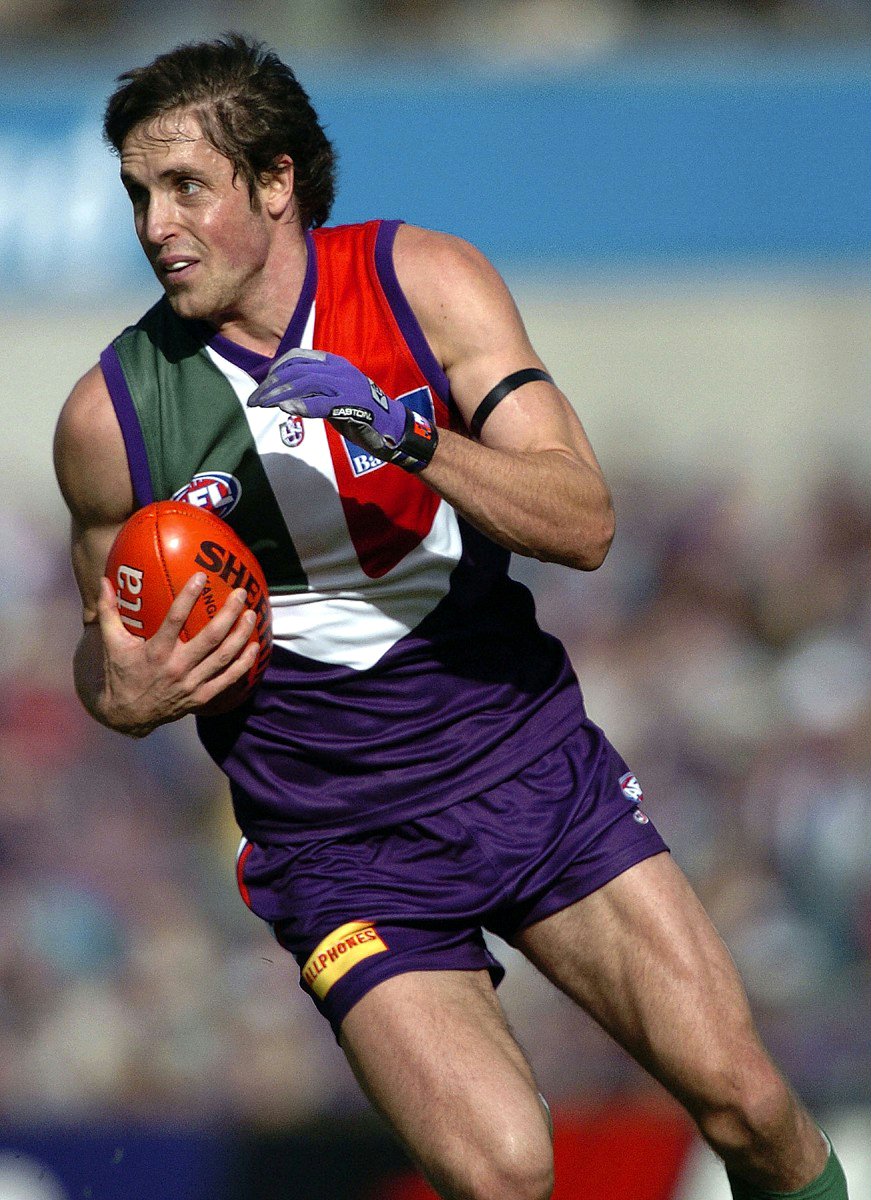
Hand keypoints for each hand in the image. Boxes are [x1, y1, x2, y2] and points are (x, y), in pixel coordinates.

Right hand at [83, 574, 260, 735]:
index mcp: (156, 652)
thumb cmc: (120, 673)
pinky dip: (244, 663)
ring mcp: (192, 684)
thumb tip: (103, 581)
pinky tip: (254, 647)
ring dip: (241, 635)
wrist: (126, 715)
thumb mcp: (111, 643)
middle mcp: (177, 668)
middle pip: (211, 638)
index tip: (201, 577)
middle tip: (241, 593)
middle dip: (229, 613)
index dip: (189, 598)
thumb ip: (108, 611)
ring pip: (224, 657)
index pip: (175, 620)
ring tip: (252, 615)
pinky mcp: (201, 697)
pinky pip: (228, 679)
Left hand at [248, 348, 437, 472]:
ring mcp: (348, 387)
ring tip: (264, 404)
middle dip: (273, 385)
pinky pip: (323, 403)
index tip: (265, 383)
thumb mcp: (333, 396)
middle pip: (298, 372)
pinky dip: (303, 405)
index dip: (278, 368)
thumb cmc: (360, 414)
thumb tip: (283, 393)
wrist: (392, 429)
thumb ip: (313, 391)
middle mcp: (340, 371)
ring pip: (307, 384)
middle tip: (255, 400)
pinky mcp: (353, 406)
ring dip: (281, 394)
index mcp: (335, 364)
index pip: (299, 357)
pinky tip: (286, 408)